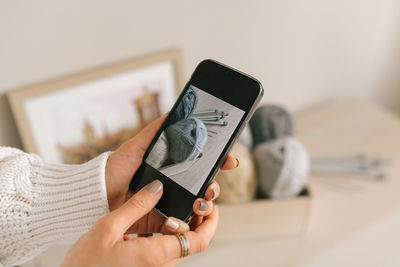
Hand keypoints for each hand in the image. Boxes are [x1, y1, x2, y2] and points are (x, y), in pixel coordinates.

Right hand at [62, 180, 218, 266]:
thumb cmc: (85, 264)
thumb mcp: (108, 228)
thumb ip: (136, 205)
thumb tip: (158, 187)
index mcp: (155, 255)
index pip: (199, 241)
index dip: (211, 222)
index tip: (212, 206)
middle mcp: (160, 266)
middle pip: (193, 243)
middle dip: (199, 222)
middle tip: (195, 201)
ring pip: (181, 248)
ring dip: (185, 229)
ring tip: (179, 207)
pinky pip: (166, 252)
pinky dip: (170, 236)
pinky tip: (158, 222)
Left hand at [105, 115, 237, 234]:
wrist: (93, 197)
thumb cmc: (112, 171)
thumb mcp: (135, 147)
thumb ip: (155, 131)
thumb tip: (174, 111)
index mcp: (169, 168)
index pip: (200, 165)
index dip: (217, 162)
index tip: (229, 160)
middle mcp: (172, 186)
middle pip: (203, 187)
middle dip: (214, 186)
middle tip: (212, 186)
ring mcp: (167, 204)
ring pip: (196, 206)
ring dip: (205, 204)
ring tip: (201, 201)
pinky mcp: (160, 222)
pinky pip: (180, 224)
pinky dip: (188, 222)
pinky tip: (187, 215)